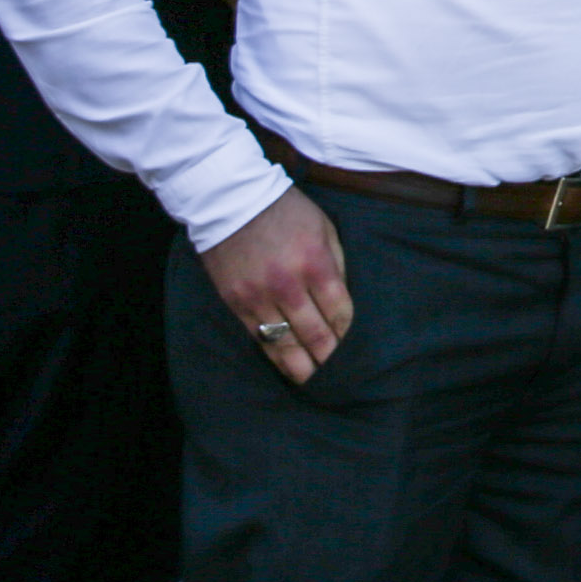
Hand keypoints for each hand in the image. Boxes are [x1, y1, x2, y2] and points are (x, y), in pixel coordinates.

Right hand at [202, 186, 351, 384]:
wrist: (231, 201)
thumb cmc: (285, 212)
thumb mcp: (324, 228)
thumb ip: (336, 263)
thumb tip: (343, 299)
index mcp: (315, 262)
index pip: (339, 311)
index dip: (346, 332)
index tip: (349, 343)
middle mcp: (288, 284)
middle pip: (314, 333)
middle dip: (328, 356)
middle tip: (337, 373)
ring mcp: (259, 296)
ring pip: (284, 343)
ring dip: (301, 366)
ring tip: (312, 380)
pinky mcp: (236, 303)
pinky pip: (257, 338)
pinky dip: (273, 356)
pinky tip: (284, 366)